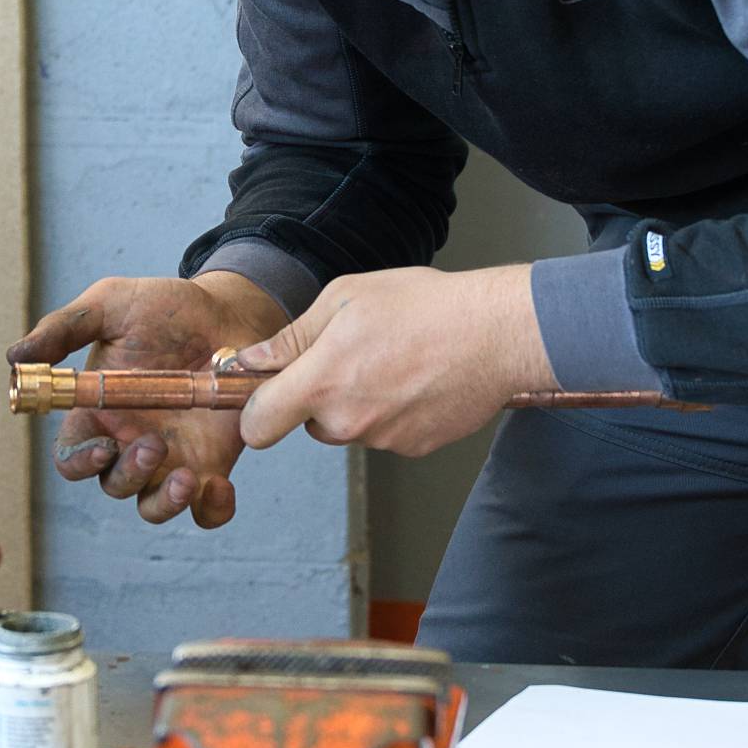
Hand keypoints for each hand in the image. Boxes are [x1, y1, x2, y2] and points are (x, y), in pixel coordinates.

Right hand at [11, 271, 293, 528]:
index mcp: (98, 414)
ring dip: (165, 503)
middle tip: (154, 445)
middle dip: (130, 474)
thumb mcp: (110, 304)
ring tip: (186, 478)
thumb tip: (15, 357)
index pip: (72, 458)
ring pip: (154, 507)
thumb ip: (63, 328)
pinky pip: (208, 510)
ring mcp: (173, 458)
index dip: (80, 463)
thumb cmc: (164, 308)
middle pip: (114, 486)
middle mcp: (130, 443)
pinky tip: (219, 486)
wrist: (226, 311)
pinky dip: (213, 510)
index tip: (103, 447)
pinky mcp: (214, 464)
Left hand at [230, 266, 548, 457]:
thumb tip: (252, 361)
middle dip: (319, 396)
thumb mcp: (345, 298)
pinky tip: (418, 377)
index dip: (255, 410)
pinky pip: (387, 433)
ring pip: (351, 426)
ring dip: (360, 402)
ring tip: (394, 359)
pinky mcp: (414, 448)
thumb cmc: (423, 306)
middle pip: (309, 423)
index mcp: (320, 384)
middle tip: (352, 354)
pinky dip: (395, 411)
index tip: (266, 391)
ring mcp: (383, 440)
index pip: (258, 426)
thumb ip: (292, 337)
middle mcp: (347, 422)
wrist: (495, 333)